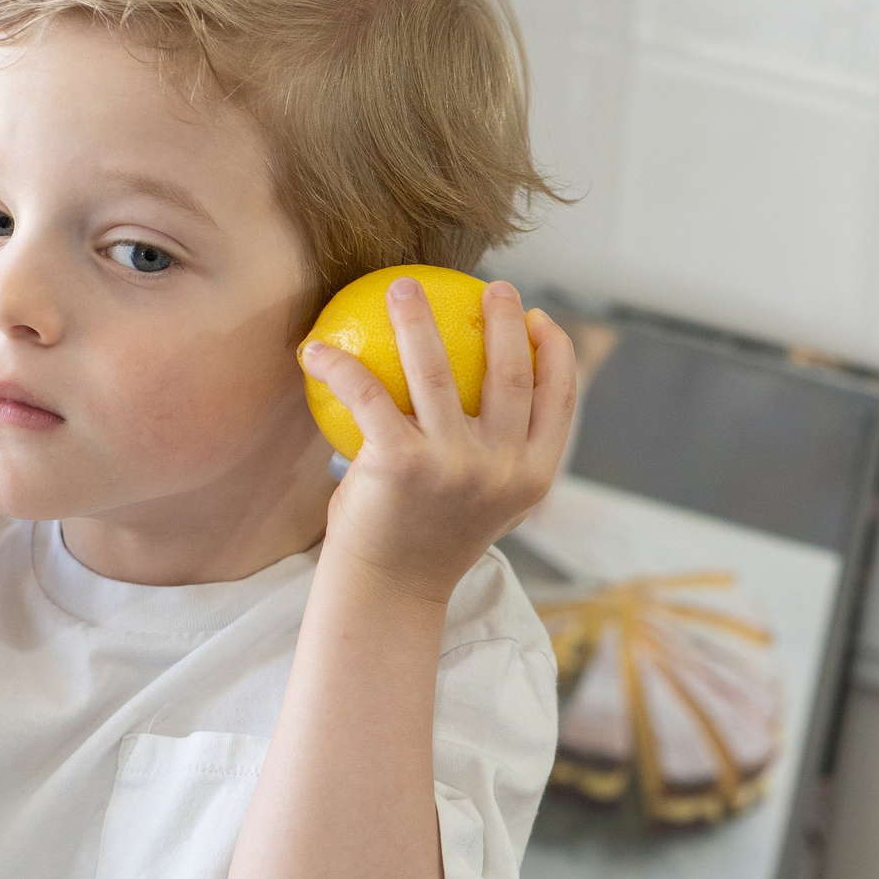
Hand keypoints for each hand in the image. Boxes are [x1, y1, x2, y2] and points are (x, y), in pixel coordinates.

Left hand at [302, 277, 576, 606]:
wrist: (388, 591)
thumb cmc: (430, 536)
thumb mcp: (485, 501)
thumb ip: (499, 454)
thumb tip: (496, 381)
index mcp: (533, 476)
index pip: (560, 400)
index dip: (558, 352)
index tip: (540, 319)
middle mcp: (502, 469)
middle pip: (510, 372)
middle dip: (505, 318)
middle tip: (493, 287)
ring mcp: (454, 467)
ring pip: (437, 369)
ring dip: (417, 318)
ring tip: (403, 288)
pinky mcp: (401, 464)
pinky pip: (368, 394)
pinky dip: (339, 364)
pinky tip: (318, 348)